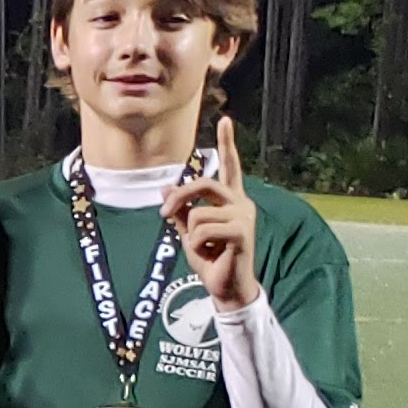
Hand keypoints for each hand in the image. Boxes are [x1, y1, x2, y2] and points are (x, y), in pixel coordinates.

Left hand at [166, 114, 261, 309]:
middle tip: (163, 216)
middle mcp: (241, 203)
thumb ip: (181, 210)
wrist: (226, 287)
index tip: (225, 120)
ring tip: (207, 248)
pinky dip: (196, 245)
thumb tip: (165, 188)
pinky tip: (213, 254)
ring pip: (197, 213)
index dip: (227, 144)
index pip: (230, 167)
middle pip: (203, 183)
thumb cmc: (211, 259)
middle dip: (178, 198)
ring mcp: (244, 216)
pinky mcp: (242, 232)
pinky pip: (202, 230)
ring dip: (191, 235)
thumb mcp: (189, 232)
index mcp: (231, 200)